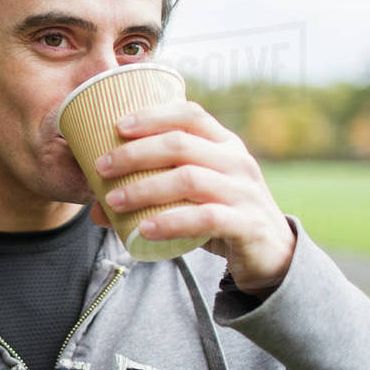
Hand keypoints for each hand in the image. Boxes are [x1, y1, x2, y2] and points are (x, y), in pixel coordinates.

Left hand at [88, 101, 294, 296]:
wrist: (272, 255)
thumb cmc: (223, 216)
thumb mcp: (191, 198)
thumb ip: (151, 197)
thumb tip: (96, 210)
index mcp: (224, 144)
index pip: (190, 114)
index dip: (152, 115)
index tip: (117, 126)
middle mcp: (237, 161)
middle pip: (180, 144)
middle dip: (134, 153)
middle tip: (101, 168)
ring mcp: (244, 192)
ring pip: (189, 179)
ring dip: (144, 188)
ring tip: (114, 201)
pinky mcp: (247, 224)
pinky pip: (206, 218)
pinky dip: (171, 222)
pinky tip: (144, 229)